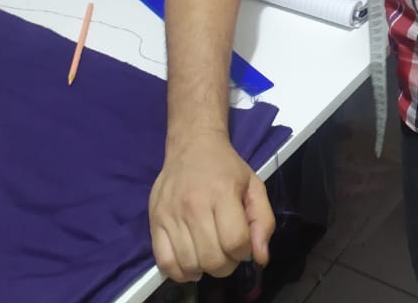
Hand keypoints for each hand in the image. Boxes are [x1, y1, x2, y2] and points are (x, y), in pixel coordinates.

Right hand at [149, 133, 275, 282]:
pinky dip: (180, 272)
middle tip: (226, 250)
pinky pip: (165, 264)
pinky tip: (191, 261)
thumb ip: (263, 221)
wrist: (192, 145)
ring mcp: (171, 215)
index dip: (244, 251)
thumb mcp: (254, 186)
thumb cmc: (226, 167)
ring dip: (205, 268)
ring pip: (190, 265)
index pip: (235, 242)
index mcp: (223, 193)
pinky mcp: (155, 222)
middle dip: (226, 264)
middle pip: (213, 260)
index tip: (242, 242)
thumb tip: (260, 257)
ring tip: (210, 253)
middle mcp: (195, 205)